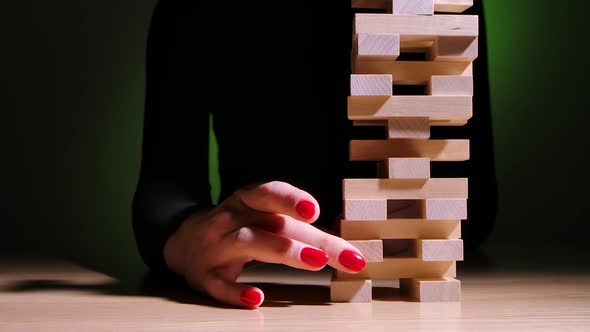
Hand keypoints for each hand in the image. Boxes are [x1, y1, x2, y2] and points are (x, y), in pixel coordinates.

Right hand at [163, 181, 365, 308]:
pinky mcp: (204, 275)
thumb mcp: (259, 216)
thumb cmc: (236, 228)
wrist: (182, 242)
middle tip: (346, 255)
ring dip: (283, 251)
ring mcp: (216, 246)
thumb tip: (341, 234)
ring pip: (248, 243)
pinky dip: (235, 292)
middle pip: (274, 224)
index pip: (269, 193)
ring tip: (315, 261)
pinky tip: (256, 297)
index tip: (315, 210)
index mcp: (246, 201)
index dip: (291, 199)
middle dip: (313, 238)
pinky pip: (218, 284)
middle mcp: (232, 219)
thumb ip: (296, 225)